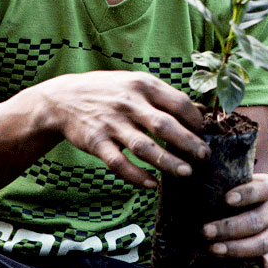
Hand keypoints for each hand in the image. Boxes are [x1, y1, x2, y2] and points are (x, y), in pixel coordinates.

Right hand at [28, 70, 207, 188]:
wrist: (63, 98)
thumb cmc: (109, 91)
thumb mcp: (136, 83)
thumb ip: (165, 97)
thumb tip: (202, 111)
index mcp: (143, 85)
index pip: (178, 102)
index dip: (195, 120)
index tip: (205, 134)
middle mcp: (129, 102)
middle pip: (164, 125)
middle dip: (188, 143)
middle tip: (205, 157)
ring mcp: (111, 123)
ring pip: (144, 147)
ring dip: (167, 162)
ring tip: (186, 173)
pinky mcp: (96, 142)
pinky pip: (119, 163)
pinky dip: (136, 176)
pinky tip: (151, 184)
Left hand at [201, 173, 267, 267]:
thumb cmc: (242, 186)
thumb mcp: (239, 176)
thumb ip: (220, 175)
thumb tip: (185, 172)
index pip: (260, 190)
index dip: (245, 194)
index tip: (226, 198)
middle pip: (257, 221)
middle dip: (230, 227)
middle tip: (205, 231)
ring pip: (261, 244)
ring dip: (237, 249)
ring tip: (214, 250)